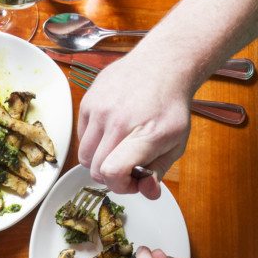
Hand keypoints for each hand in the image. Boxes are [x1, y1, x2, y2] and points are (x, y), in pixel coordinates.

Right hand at [77, 53, 192, 198]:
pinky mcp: (88, 101)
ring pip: (83, 157)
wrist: (164, 63)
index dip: (120, 186)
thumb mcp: (176, 142)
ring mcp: (100, 109)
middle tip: (126, 166)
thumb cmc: (170, 106)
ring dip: (98, 161)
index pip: (112, 172)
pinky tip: (110, 130)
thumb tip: (147, 193)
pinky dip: (93, 142)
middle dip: (110, 177)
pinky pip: (81, 137)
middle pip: (96, 171)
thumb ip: (159, 172)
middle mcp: (118, 121)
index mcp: (144, 133)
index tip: (131, 181)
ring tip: (115, 150)